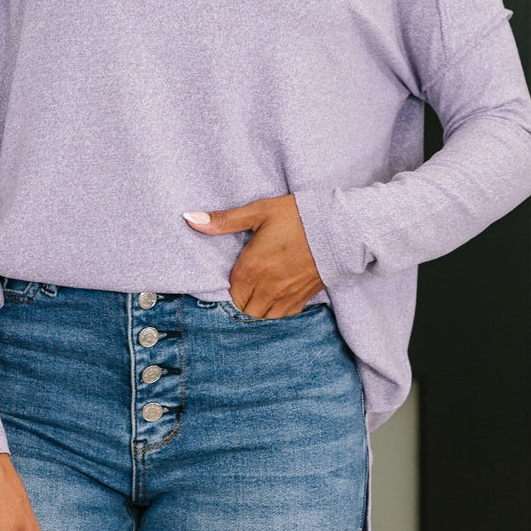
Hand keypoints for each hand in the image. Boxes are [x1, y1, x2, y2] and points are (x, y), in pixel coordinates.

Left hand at [184, 194, 322, 317]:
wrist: (340, 227)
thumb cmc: (297, 216)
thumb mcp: (259, 211)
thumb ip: (224, 220)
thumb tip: (190, 219)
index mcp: (251, 269)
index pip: (227, 297)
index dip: (222, 295)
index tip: (223, 287)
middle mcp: (267, 289)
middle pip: (243, 312)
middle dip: (238, 306)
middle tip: (238, 293)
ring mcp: (286, 297)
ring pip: (262, 319)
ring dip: (255, 312)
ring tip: (254, 300)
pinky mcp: (303, 299)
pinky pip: (283, 318)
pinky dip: (274, 314)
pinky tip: (272, 302)